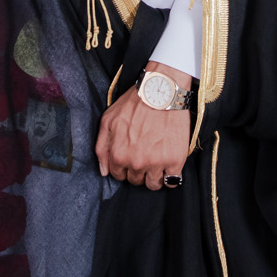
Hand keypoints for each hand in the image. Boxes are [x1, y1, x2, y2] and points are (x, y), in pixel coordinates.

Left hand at [94, 63, 190, 189]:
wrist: (161, 91)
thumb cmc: (134, 103)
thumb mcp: (108, 120)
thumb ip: (102, 147)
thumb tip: (104, 171)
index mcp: (118, 154)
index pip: (118, 175)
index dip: (124, 167)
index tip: (132, 158)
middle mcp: (136, 162)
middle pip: (136, 180)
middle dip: (138, 171)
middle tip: (145, 156)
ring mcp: (156, 163)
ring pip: (153, 184)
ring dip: (154, 176)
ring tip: (157, 162)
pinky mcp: (175, 160)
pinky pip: (172, 180)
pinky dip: (171, 176)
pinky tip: (169, 165)